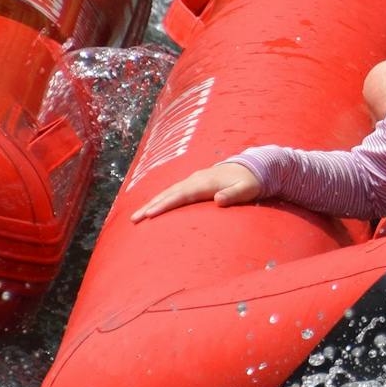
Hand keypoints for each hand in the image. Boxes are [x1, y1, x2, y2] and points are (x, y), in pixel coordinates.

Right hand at [129, 160, 262, 220]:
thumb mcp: (247, 190)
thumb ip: (233, 195)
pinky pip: (173, 192)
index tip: (150, 215)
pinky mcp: (193, 182)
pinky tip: (152, 207)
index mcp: (205, 183)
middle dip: (150, 206)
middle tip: (133, 219)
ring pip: (168, 192)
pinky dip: (160, 199)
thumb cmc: (250, 183)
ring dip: (152, 203)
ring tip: (136, 216)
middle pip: (169, 194)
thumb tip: (218, 200)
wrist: (252, 167)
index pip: (180, 196)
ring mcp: (193, 180)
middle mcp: (195, 180)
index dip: (165, 205)